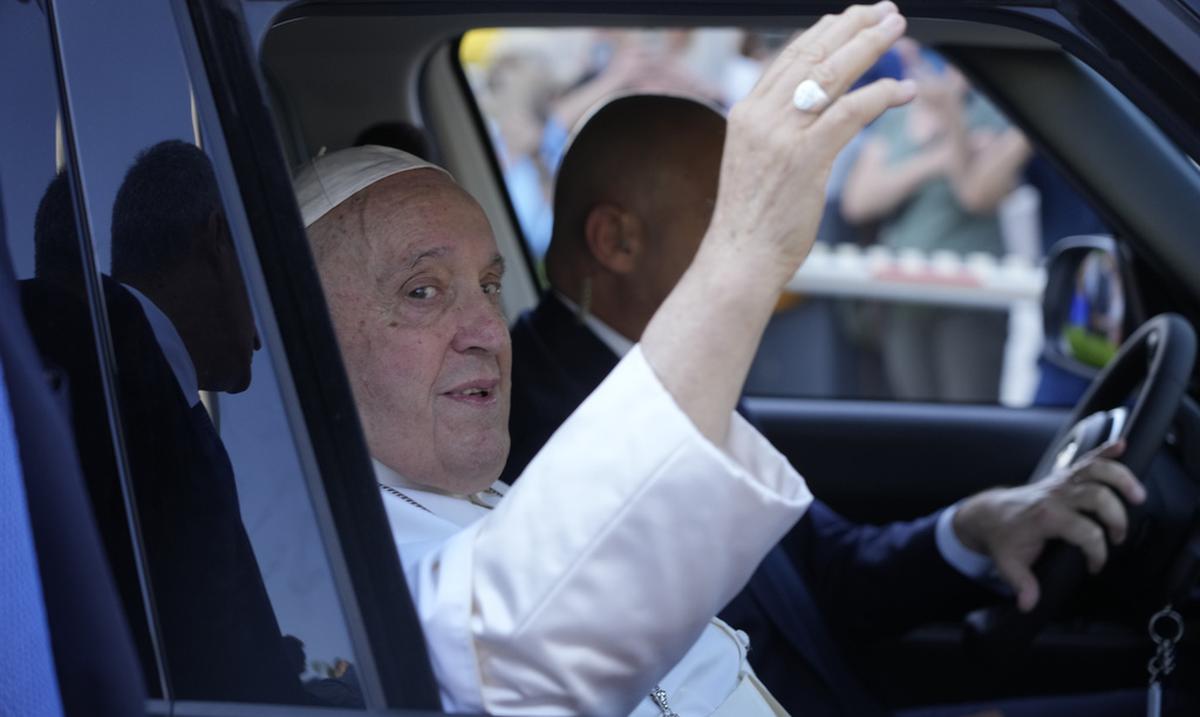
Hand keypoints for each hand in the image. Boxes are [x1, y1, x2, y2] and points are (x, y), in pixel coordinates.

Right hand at [699, 2, 916, 288]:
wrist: (739, 258)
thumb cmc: (752, 221)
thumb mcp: (756, 163)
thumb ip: (777, 133)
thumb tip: (811, 116)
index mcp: (745, 114)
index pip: (788, 58)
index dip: (823, 33)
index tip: (849, 19)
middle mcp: (760, 116)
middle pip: (812, 55)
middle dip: (852, 27)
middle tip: (884, 11)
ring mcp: (782, 135)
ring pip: (832, 74)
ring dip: (870, 46)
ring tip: (897, 30)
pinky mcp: (806, 157)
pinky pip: (851, 111)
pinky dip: (881, 95)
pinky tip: (904, 90)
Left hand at [953, 440, 1146, 611]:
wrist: (988, 513)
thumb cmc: (1002, 538)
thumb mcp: (1008, 564)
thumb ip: (1021, 584)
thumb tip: (1028, 605)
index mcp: (1044, 517)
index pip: (1085, 532)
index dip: (1097, 553)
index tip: (1095, 566)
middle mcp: (1055, 496)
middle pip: (1096, 497)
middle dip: (1116, 517)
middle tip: (1118, 537)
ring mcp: (1060, 483)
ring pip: (1095, 470)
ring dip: (1120, 478)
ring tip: (1137, 495)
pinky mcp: (1063, 476)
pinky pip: (1086, 459)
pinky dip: (1105, 450)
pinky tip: (1121, 444)